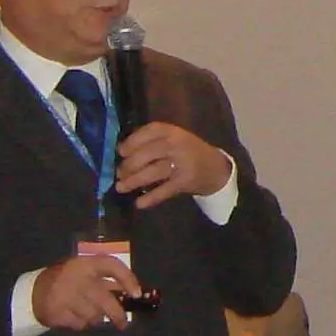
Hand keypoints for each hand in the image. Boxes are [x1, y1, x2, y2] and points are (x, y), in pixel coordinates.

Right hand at [34, 250, 143, 331]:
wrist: (34, 292)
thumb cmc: (68, 281)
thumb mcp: (84, 272)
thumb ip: (106, 280)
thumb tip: (132, 294)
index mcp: (85, 263)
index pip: (111, 265)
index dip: (128, 279)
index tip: (137, 294)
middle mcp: (76, 277)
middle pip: (105, 300)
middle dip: (118, 314)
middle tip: (123, 323)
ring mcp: (65, 295)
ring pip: (94, 315)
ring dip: (95, 319)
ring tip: (88, 313)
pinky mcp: (57, 312)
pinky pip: (80, 324)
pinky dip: (81, 324)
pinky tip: (75, 317)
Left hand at [114, 120, 233, 209]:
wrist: (216, 168)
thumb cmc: (189, 152)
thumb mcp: (175, 139)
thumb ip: (153, 141)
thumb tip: (122, 152)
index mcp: (173, 131)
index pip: (150, 131)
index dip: (132, 141)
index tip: (120, 151)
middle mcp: (178, 145)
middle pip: (148, 153)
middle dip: (129, 164)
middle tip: (119, 173)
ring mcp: (183, 163)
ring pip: (153, 171)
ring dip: (134, 180)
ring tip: (120, 187)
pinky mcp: (186, 181)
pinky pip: (165, 190)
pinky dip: (151, 198)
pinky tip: (138, 203)